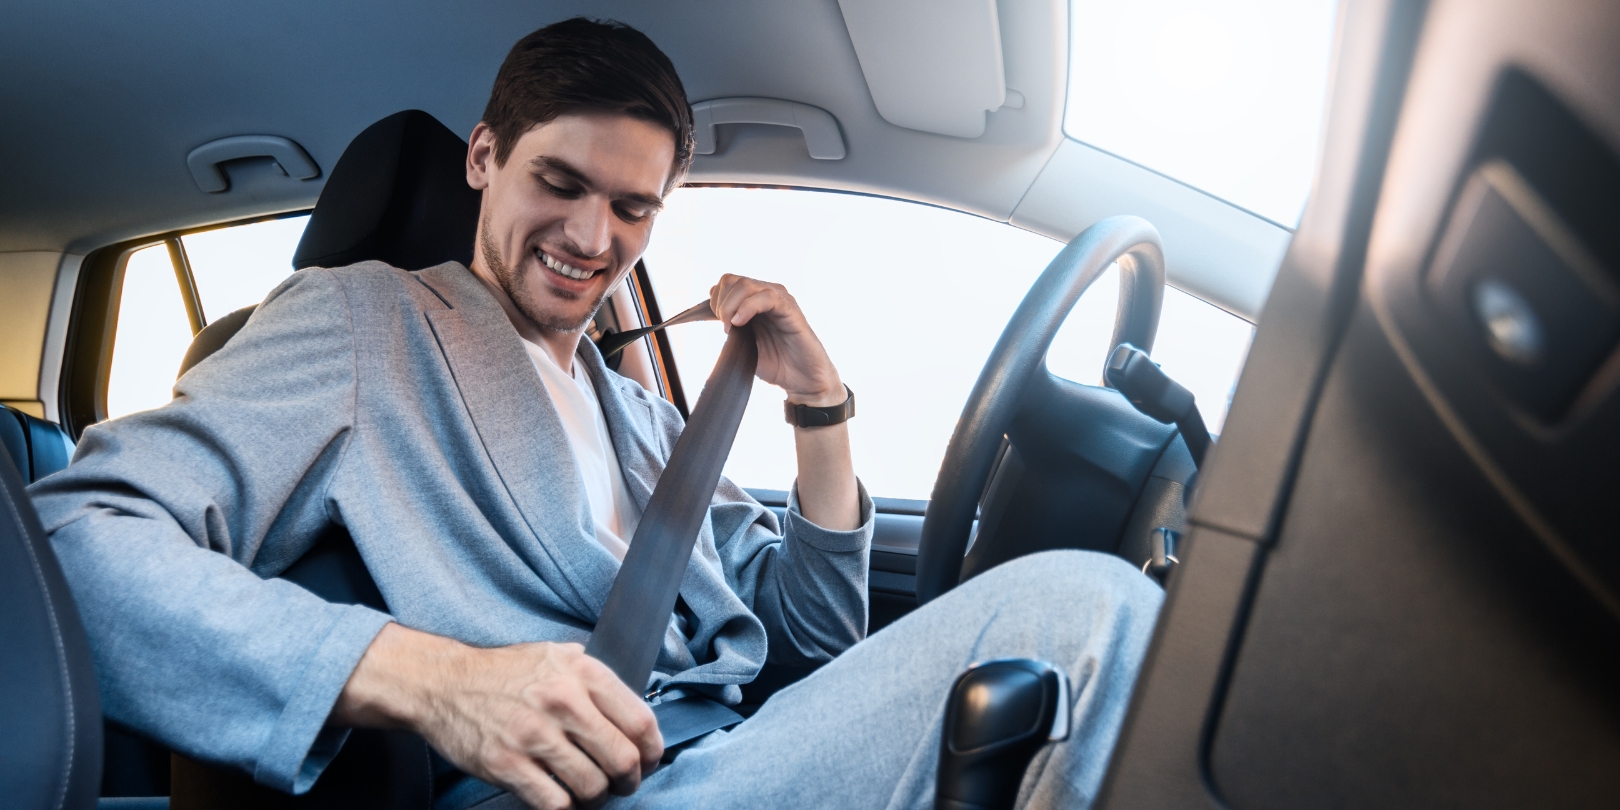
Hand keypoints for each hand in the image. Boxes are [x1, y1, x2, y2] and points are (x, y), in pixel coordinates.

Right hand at [334, 624, 662, 809]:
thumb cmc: (504, 672)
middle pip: (623, 759)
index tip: (649, 760)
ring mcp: (534, 735)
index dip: (653, 750)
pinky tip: (563, 799)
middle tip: (624, 783)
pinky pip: (555, 803)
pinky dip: (566, 809)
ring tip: (591, 792)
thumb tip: (631, 707)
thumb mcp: (556, 655)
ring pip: (592, 787)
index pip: (640, 721)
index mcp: (582, 673)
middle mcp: (562, 702)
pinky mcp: (507, 764)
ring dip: (598, 798)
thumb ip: (594, 676)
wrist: (443, 683)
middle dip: (630, 780)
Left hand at [709, 274, 843, 405]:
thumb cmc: (776, 363)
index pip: (727, 283)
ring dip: (730, 306)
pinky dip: (747, 307)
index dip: (716, 301)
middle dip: (721, 304)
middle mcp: (767, 295)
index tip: (719, 324)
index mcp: (755, 301)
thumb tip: (710, 310)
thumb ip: (730, 325)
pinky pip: (767, 297)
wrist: (801, 380)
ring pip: (746, 285)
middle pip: (732, 280)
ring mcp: (780, 300)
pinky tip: (740, 323)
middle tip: (726, 328)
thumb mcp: (743, 344)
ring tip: (732, 328)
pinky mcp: (791, 309)